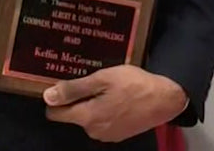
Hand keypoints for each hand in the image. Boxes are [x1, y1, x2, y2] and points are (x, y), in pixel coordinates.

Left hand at [43, 66, 187, 142]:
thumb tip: (48, 97)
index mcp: (87, 117)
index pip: (55, 114)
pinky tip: (113, 96)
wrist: (165, 99)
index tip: (60, 83)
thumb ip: (74, 89)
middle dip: (75, 99)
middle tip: (88, 79)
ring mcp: (107, 135)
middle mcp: (94, 131)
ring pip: (87, 117)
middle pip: (72, 115)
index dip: (54, 98)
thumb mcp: (102, 79)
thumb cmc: (133, 84)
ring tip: (103, 85)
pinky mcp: (118, 134)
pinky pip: (101, 121)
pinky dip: (103, 109)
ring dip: (91, 103)